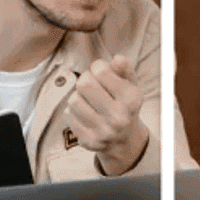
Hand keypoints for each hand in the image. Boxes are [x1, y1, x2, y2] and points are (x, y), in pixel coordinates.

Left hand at [66, 55, 149, 174]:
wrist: (124, 140)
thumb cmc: (124, 105)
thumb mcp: (130, 85)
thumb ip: (125, 69)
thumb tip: (118, 58)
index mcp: (131, 100)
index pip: (100, 70)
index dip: (98, 67)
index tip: (102, 73)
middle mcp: (119, 117)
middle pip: (84, 84)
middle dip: (86, 80)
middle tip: (92, 86)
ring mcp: (103, 131)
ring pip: (73, 100)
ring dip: (79, 97)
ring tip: (89, 101)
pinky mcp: (88, 140)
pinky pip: (68, 115)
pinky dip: (74, 112)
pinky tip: (85, 114)